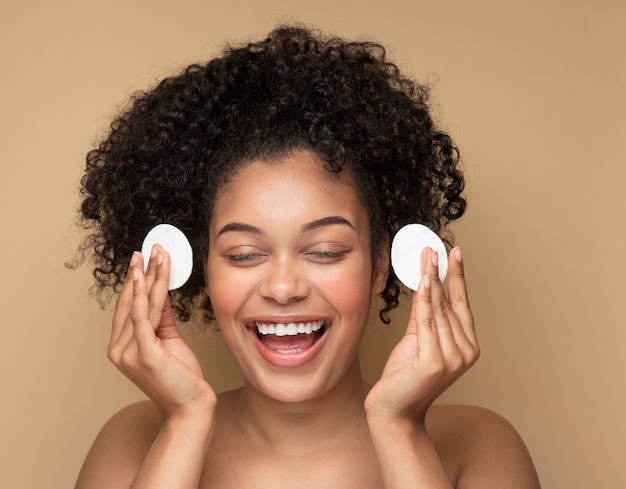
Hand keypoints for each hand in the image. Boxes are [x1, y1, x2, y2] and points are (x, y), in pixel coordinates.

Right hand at [108, 245, 215, 418]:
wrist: (190, 408)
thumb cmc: (180, 378)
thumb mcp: (167, 341)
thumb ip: (160, 318)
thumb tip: (159, 291)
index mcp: (121, 346)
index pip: (128, 306)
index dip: (135, 281)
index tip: (143, 258)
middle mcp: (119, 349)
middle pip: (130, 302)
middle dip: (140, 272)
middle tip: (148, 247)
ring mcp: (128, 353)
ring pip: (139, 305)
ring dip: (148, 276)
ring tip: (155, 254)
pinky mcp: (144, 355)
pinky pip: (142, 318)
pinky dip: (143, 294)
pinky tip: (145, 275)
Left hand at [365, 246, 478, 423]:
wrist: (393, 410)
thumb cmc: (404, 376)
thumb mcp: (417, 338)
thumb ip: (424, 313)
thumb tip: (425, 282)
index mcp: (467, 346)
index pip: (462, 304)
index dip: (458, 277)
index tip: (455, 253)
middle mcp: (466, 352)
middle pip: (451, 303)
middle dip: (442, 273)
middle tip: (435, 247)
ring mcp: (453, 359)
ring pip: (439, 310)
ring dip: (432, 280)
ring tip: (426, 257)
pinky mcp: (435, 363)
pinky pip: (427, 322)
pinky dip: (425, 300)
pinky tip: (423, 280)